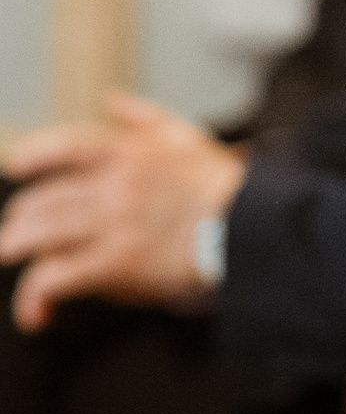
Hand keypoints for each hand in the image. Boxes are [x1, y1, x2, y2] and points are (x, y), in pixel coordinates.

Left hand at [0, 94, 247, 328]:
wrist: (254, 225)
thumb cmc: (225, 187)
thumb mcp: (187, 137)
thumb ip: (144, 118)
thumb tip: (112, 100)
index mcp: (128, 152)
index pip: (63, 146)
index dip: (33, 156)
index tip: (17, 167)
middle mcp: (113, 183)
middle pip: (43, 199)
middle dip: (18, 221)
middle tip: (13, 236)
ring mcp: (112, 222)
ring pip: (39, 235)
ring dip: (15, 251)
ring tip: (12, 262)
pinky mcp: (118, 261)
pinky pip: (57, 277)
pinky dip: (36, 297)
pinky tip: (36, 313)